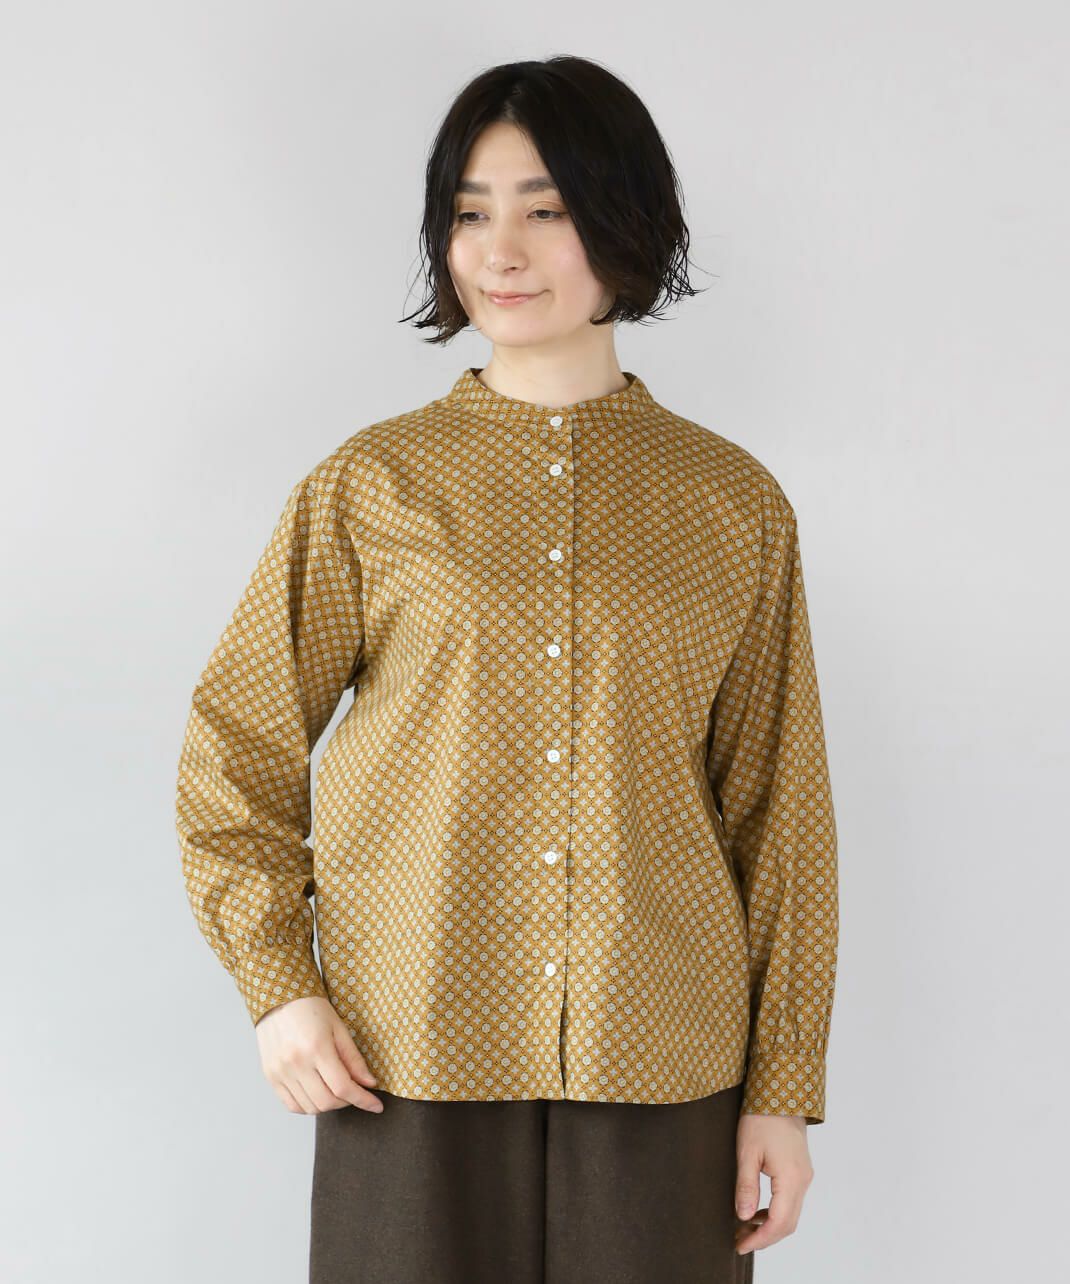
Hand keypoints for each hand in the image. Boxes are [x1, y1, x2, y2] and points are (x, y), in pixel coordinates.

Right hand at [254, 996, 383, 1114]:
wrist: (278, 998)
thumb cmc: (311, 1008)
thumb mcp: (339, 1028)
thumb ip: (354, 1059)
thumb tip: (369, 1083)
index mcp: (317, 1048)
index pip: (343, 1087)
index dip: (363, 1100)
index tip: (376, 1106)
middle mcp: (296, 1064)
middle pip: (327, 1102)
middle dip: (348, 1102)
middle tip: (356, 1092)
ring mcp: (281, 1072)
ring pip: (310, 1108)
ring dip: (329, 1105)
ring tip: (336, 1090)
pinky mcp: (271, 1077)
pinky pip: (292, 1105)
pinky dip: (308, 1106)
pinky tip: (318, 1094)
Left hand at [733, 1113, 813, 1254]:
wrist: (780, 1093)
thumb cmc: (761, 1118)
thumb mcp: (747, 1152)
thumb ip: (746, 1186)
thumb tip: (744, 1217)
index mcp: (791, 1178)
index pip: (779, 1223)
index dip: (760, 1239)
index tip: (740, 1245)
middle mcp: (803, 1180)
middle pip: (788, 1223)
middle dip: (764, 1237)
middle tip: (739, 1240)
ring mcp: (805, 1175)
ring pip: (791, 1214)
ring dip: (770, 1226)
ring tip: (744, 1227)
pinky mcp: (801, 1170)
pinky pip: (791, 1201)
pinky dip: (776, 1212)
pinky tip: (757, 1210)